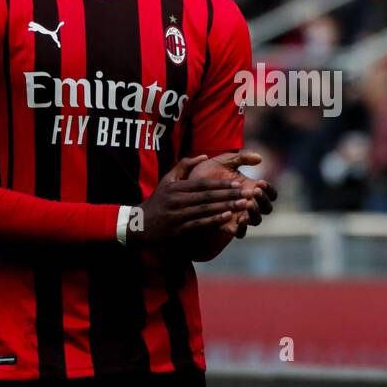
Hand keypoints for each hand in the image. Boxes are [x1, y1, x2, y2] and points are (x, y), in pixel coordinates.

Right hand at [131, 155, 257, 243]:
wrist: (139, 224)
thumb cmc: (158, 200)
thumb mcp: (167, 180)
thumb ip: (184, 165)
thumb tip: (205, 156)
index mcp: (176, 187)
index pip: (202, 184)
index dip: (221, 184)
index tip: (238, 183)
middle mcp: (177, 200)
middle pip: (207, 197)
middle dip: (229, 195)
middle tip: (247, 194)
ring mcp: (177, 216)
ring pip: (205, 210)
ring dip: (226, 207)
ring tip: (243, 205)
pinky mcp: (178, 230)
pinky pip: (199, 224)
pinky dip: (214, 221)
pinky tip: (228, 218)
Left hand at [189, 151, 276, 236]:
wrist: (188, 183)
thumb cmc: (208, 171)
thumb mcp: (225, 161)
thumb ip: (242, 158)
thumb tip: (259, 158)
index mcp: (251, 188)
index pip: (270, 193)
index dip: (269, 190)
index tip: (260, 182)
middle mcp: (247, 203)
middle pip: (266, 208)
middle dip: (263, 201)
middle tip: (255, 192)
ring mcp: (238, 215)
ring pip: (256, 221)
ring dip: (254, 213)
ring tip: (248, 204)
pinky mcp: (226, 225)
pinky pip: (239, 232)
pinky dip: (241, 227)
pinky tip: (237, 218)